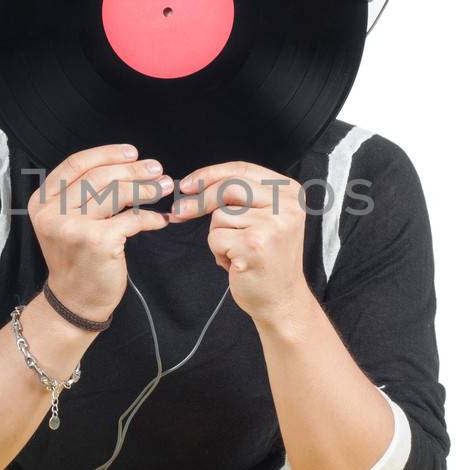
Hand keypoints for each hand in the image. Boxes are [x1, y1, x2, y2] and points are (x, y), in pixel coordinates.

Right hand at [27, 143, 172, 318]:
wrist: (75, 301)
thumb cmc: (78, 259)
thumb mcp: (68, 221)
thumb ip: (85, 195)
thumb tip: (130, 167)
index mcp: (42, 201)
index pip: (76, 164)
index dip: (107, 154)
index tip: (133, 153)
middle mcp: (52, 212)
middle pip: (99, 177)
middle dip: (133, 170)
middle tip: (157, 169)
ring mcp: (72, 227)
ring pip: (116, 194)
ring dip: (145, 189)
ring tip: (163, 187)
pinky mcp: (96, 241)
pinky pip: (132, 220)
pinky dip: (150, 218)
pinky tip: (160, 220)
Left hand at [168, 159, 310, 326]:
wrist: (281, 300)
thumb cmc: (266, 259)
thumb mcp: (264, 218)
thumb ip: (241, 196)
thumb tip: (193, 186)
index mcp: (290, 192)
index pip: (243, 169)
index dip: (210, 174)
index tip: (188, 185)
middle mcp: (286, 205)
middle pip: (229, 186)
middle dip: (200, 200)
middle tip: (180, 212)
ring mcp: (272, 225)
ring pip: (220, 214)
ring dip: (218, 235)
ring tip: (236, 251)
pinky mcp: (255, 245)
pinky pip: (216, 237)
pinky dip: (218, 252)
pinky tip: (236, 264)